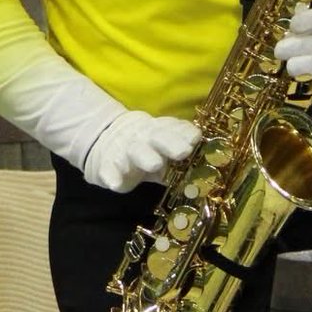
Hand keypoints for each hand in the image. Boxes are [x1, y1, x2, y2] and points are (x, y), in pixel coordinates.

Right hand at [82, 111, 201, 192]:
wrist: (107, 141)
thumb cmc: (146, 148)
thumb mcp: (162, 149)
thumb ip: (179, 154)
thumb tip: (205, 167)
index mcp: (159, 131)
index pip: (174, 128)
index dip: (185, 133)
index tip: (196, 138)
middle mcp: (143, 137)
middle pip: (158, 136)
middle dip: (171, 142)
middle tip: (183, 151)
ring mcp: (124, 150)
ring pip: (135, 151)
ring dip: (145, 156)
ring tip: (155, 164)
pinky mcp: (106, 165)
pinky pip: (108, 170)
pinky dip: (112, 176)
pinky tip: (116, 183)